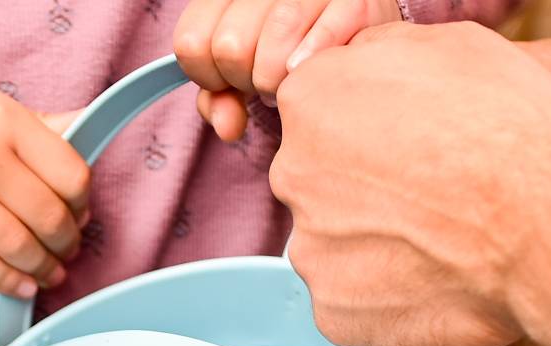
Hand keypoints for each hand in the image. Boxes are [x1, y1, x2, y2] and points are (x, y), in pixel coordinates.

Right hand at [0, 78, 88, 299]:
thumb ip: (33, 125)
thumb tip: (85, 132)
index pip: (69, 173)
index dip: (81, 204)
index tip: (79, 215)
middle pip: (46, 216)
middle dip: (64, 244)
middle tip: (65, 252)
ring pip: (15, 247)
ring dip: (40, 269)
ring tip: (46, 273)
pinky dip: (7, 282)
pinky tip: (19, 285)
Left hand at [176, 0, 395, 140]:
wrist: (359, 36)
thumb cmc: (293, 57)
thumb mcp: (246, 74)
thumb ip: (221, 99)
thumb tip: (227, 126)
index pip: (191, 41)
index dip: (207, 74)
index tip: (229, 81)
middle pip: (230, 48)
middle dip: (247, 80)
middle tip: (269, 80)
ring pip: (273, 49)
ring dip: (281, 82)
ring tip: (293, 77)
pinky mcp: (355, 0)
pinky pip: (320, 41)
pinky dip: (312, 65)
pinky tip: (312, 70)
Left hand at [270, 24, 550, 345]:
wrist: (537, 224)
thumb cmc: (505, 128)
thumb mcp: (448, 47)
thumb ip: (384, 55)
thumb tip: (363, 64)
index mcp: (311, 101)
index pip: (318, 112)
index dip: (370, 128)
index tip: (409, 143)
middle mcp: (294, 177)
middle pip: (321, 184)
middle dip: (366, 190)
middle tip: (428, 196)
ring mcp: (311, 252)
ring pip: (337, 247)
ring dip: (377, 246)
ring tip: (439, 242)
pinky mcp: (334, 314)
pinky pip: (354, 305)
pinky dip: (388, 299)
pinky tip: (434, 283)